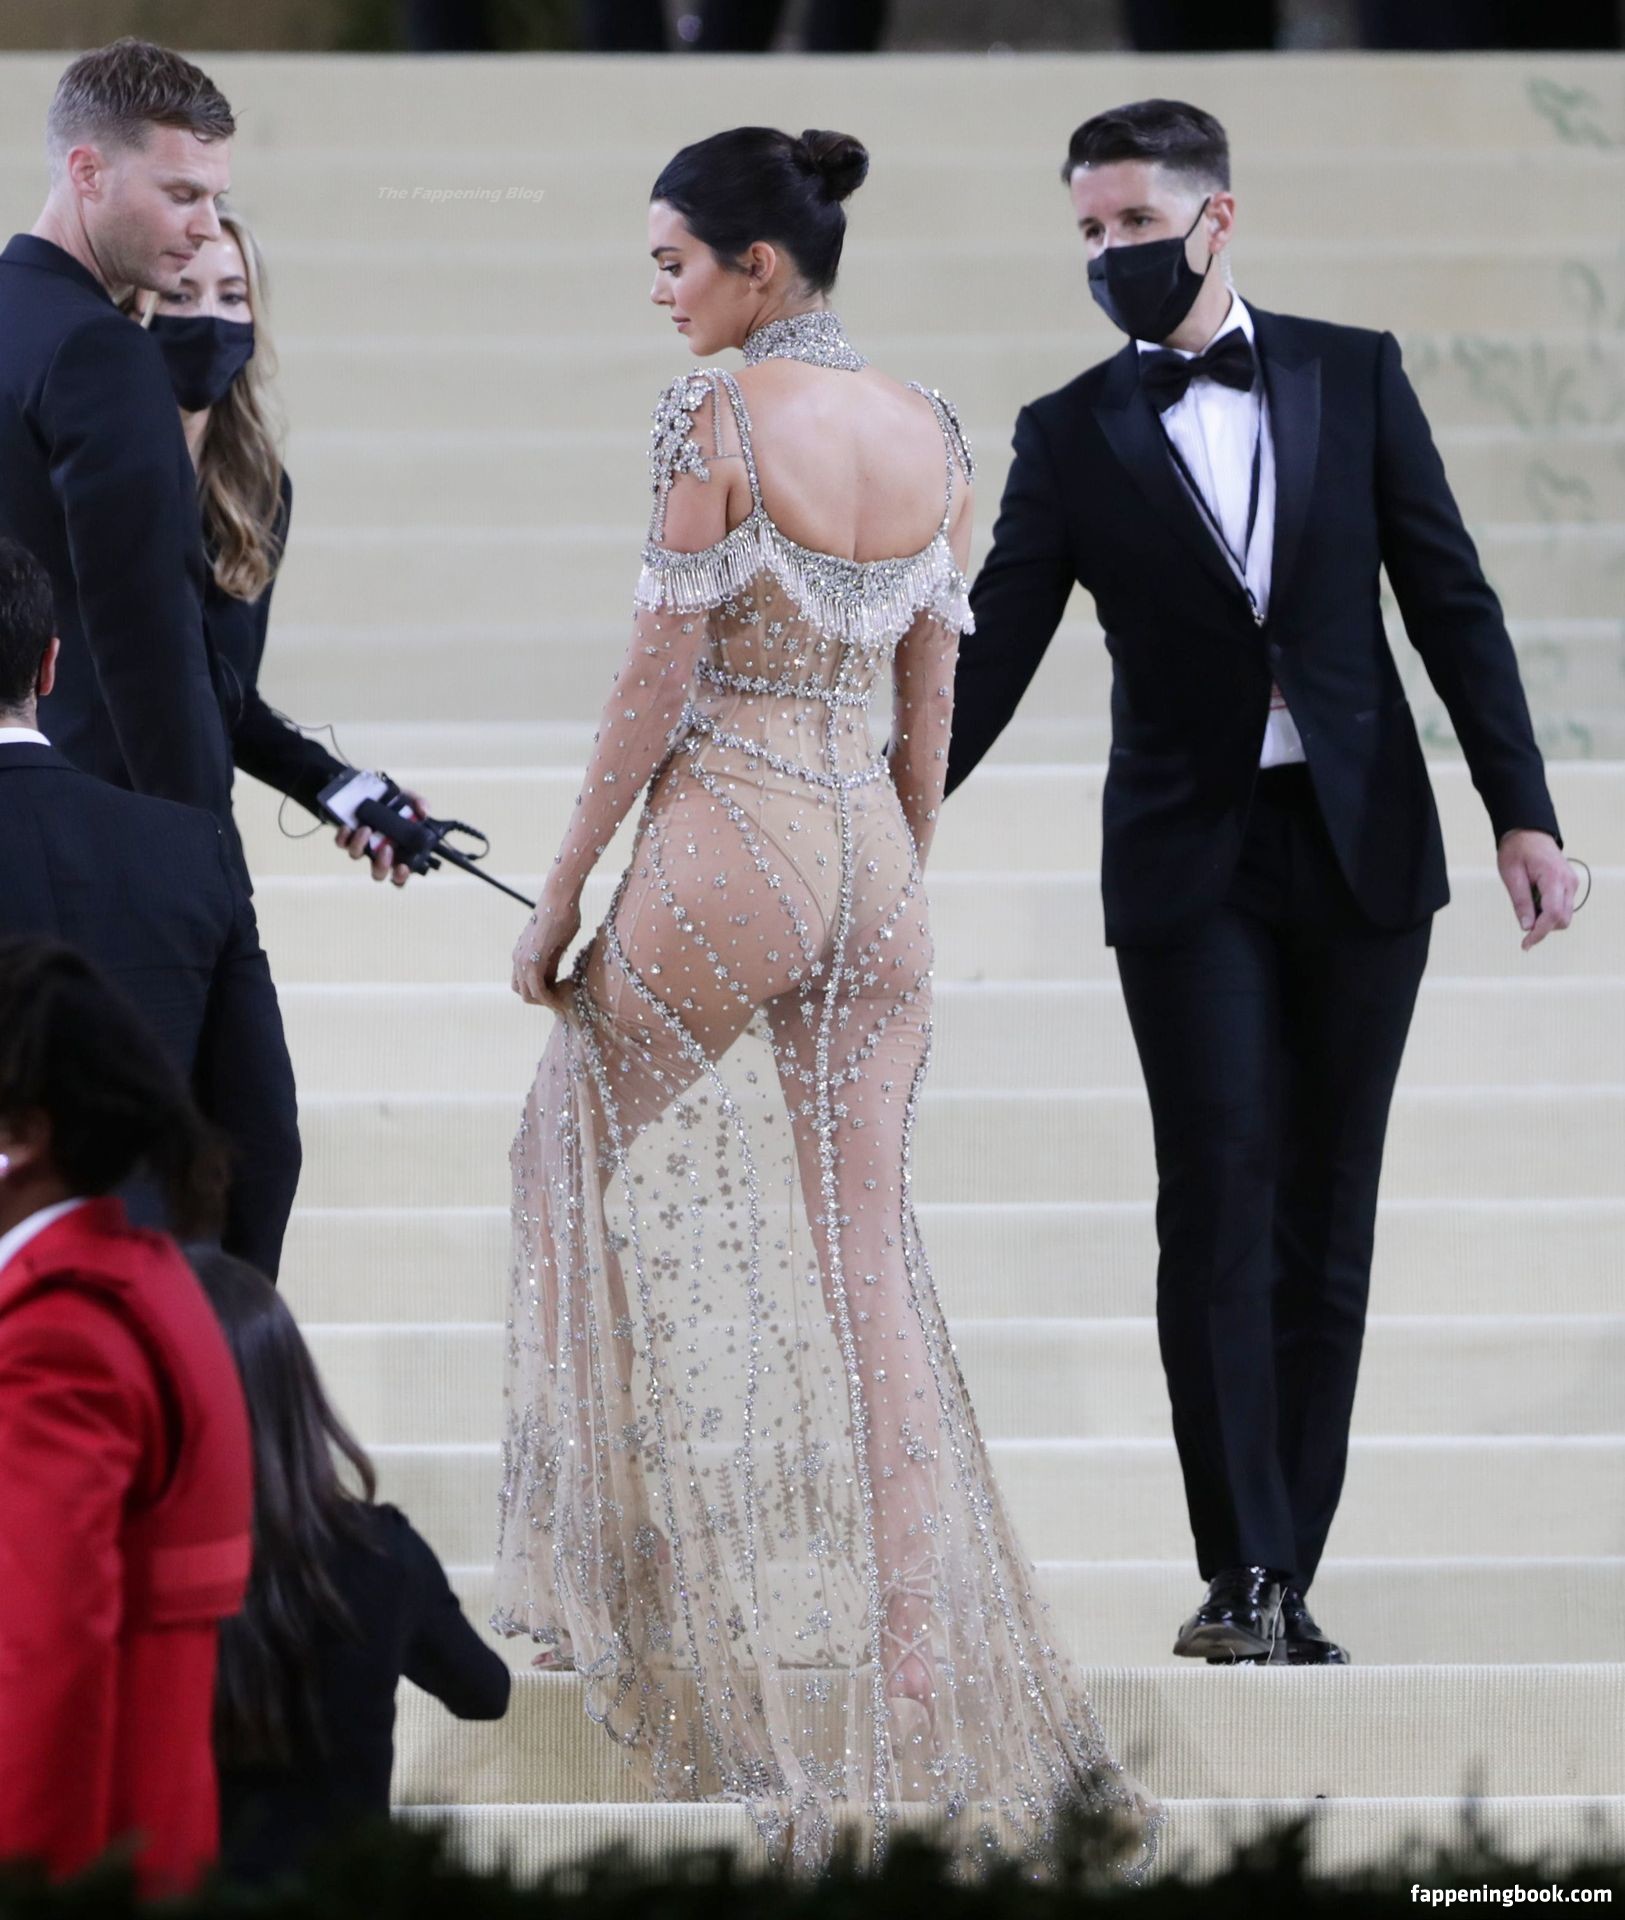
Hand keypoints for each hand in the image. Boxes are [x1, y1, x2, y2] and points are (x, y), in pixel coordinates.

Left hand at [334, 788, 426, 887]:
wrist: (368, 790)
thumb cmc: (393, 801)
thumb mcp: (410, 800)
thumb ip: (420, 805)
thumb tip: (424, 812)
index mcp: (398, 851)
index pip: (399, 875)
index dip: (401, 877)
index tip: (403, 867)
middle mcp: (378, 853)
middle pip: (378, 873)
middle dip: (381, 865)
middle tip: (386, 849)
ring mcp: (362, 845)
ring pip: (356, 856)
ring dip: (360, 845)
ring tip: (366, 828)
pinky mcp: (346, 836)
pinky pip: (341, 843)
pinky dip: (343, 837)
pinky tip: (348, 827)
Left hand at [512, 892, 581, 1011]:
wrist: (560, 896)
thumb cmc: (563, 914)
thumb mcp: (556, 945)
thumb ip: (550, 963)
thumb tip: (552, 981)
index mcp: (521, 954)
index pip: (523, 984)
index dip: (539, 992)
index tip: (557, 993)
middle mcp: (517, 958)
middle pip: (521, 992)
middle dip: (540, 1000)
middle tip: (559, 998)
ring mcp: (522, 959)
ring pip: (526, 994)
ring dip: (543, 1001)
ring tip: (561, 1001)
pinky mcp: (532, 959)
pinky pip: (536, 988)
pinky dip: (547, 998)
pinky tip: (559, 999)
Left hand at [1497, 829, 1577, 950]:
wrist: (1528, 832)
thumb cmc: (1516, 850)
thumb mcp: (1511, 875)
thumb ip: (1521, 902)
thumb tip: (1526, 928)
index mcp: (1554, 878)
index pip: (1553, 914)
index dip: (1540, 933)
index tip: (1525, 945)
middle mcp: (1569, 882)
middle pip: (1562, 919)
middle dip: (1542, 927)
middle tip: (1522, 918)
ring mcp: (1572, 883)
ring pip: (1564, 915)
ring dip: (1545, 919)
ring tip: (1527, 902)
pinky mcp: (1569, 885)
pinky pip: (1562, 906)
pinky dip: (1548, 911)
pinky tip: (1534, 900)